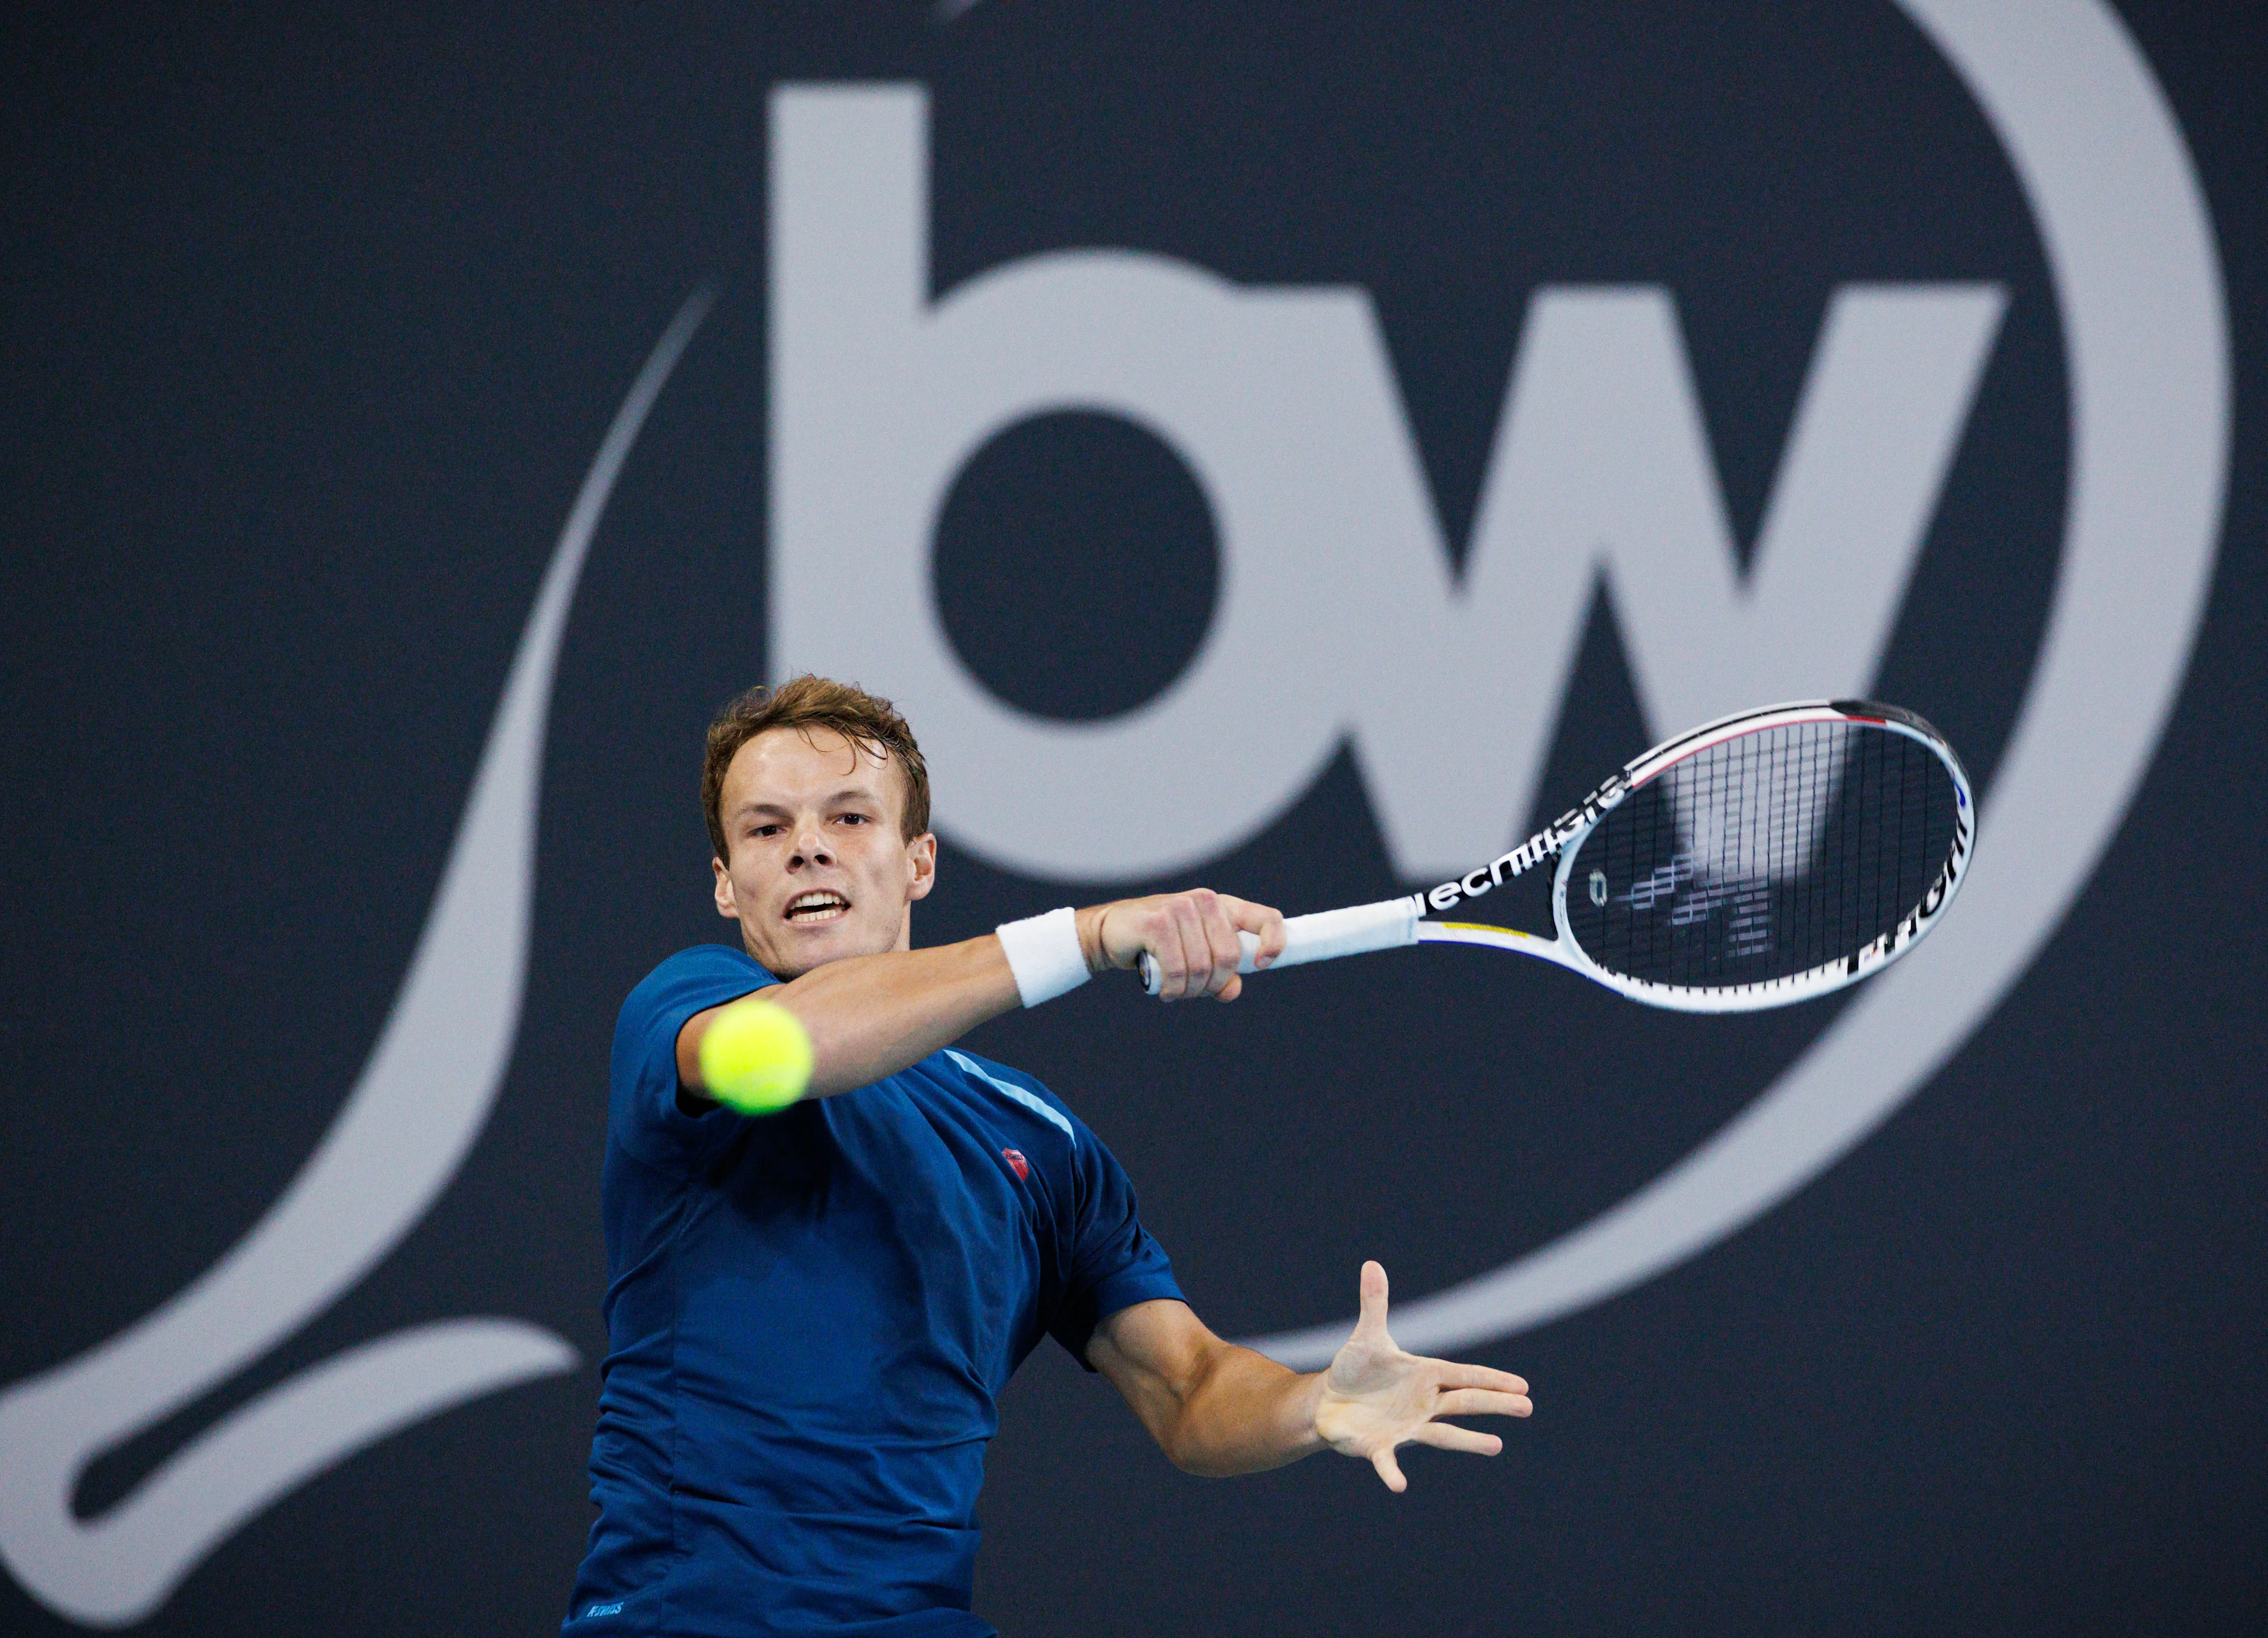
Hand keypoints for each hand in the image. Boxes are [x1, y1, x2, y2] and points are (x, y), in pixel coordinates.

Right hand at [1077, 890, 1285, 1002]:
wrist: (1111, 932)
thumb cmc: (1158, 946)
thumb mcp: (1196, 959)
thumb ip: (1220, 976)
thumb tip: (1232, 991)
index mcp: (1223, 907)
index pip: (1266, 918)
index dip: (1274, 943)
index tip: (1262, 964)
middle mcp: (1205, 901)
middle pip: (1229, 957)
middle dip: (1213, 984)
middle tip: (1194, 990)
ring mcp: (1181, 908)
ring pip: (1202, 968)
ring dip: (1189, 991)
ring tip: (1175, 990)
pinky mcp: (1158, 922)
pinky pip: (1177, 969)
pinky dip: (1173, 989)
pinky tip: (1165, 990)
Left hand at [1312, 1261, 1531, 1492]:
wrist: (1330, 1401)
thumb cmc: (1357, 1369)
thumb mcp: (1367, 1336)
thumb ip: (1375, 1303)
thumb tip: (1371, 1263)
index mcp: (1424, 1376)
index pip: (1463, 1376)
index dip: (1491, 1379)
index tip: (1522, 1384)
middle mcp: (1422, 1404)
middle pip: (1464, 1402)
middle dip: (1494, 1403)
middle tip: (1527, 1407)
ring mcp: (1406, 1427)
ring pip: (1443, 1435)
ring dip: (1468, 1441)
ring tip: (1497, 1446)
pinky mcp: (1381, 1447)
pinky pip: (1389, 1462)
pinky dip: (1393, 1472)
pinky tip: (1399, 1486)